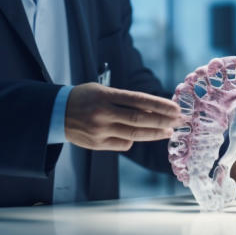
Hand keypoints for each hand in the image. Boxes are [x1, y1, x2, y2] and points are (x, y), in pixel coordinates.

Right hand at [66, 83, 181, 150]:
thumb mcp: (102, 90)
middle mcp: (103, 114)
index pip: (138, 100)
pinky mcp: (97, 144)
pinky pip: (123, 144)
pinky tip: (142, 136)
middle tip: (179, 121)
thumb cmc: (84, 98)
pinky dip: (134, 140)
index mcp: (105, 96)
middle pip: (140, 119)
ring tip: (168, 131)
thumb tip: (153, 110)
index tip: (175, 108)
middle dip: (163, 121)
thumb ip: (124, 100)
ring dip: (154, 133)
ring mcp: (100, 131)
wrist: (56, 113)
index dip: (159, 105)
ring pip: (134, 134)